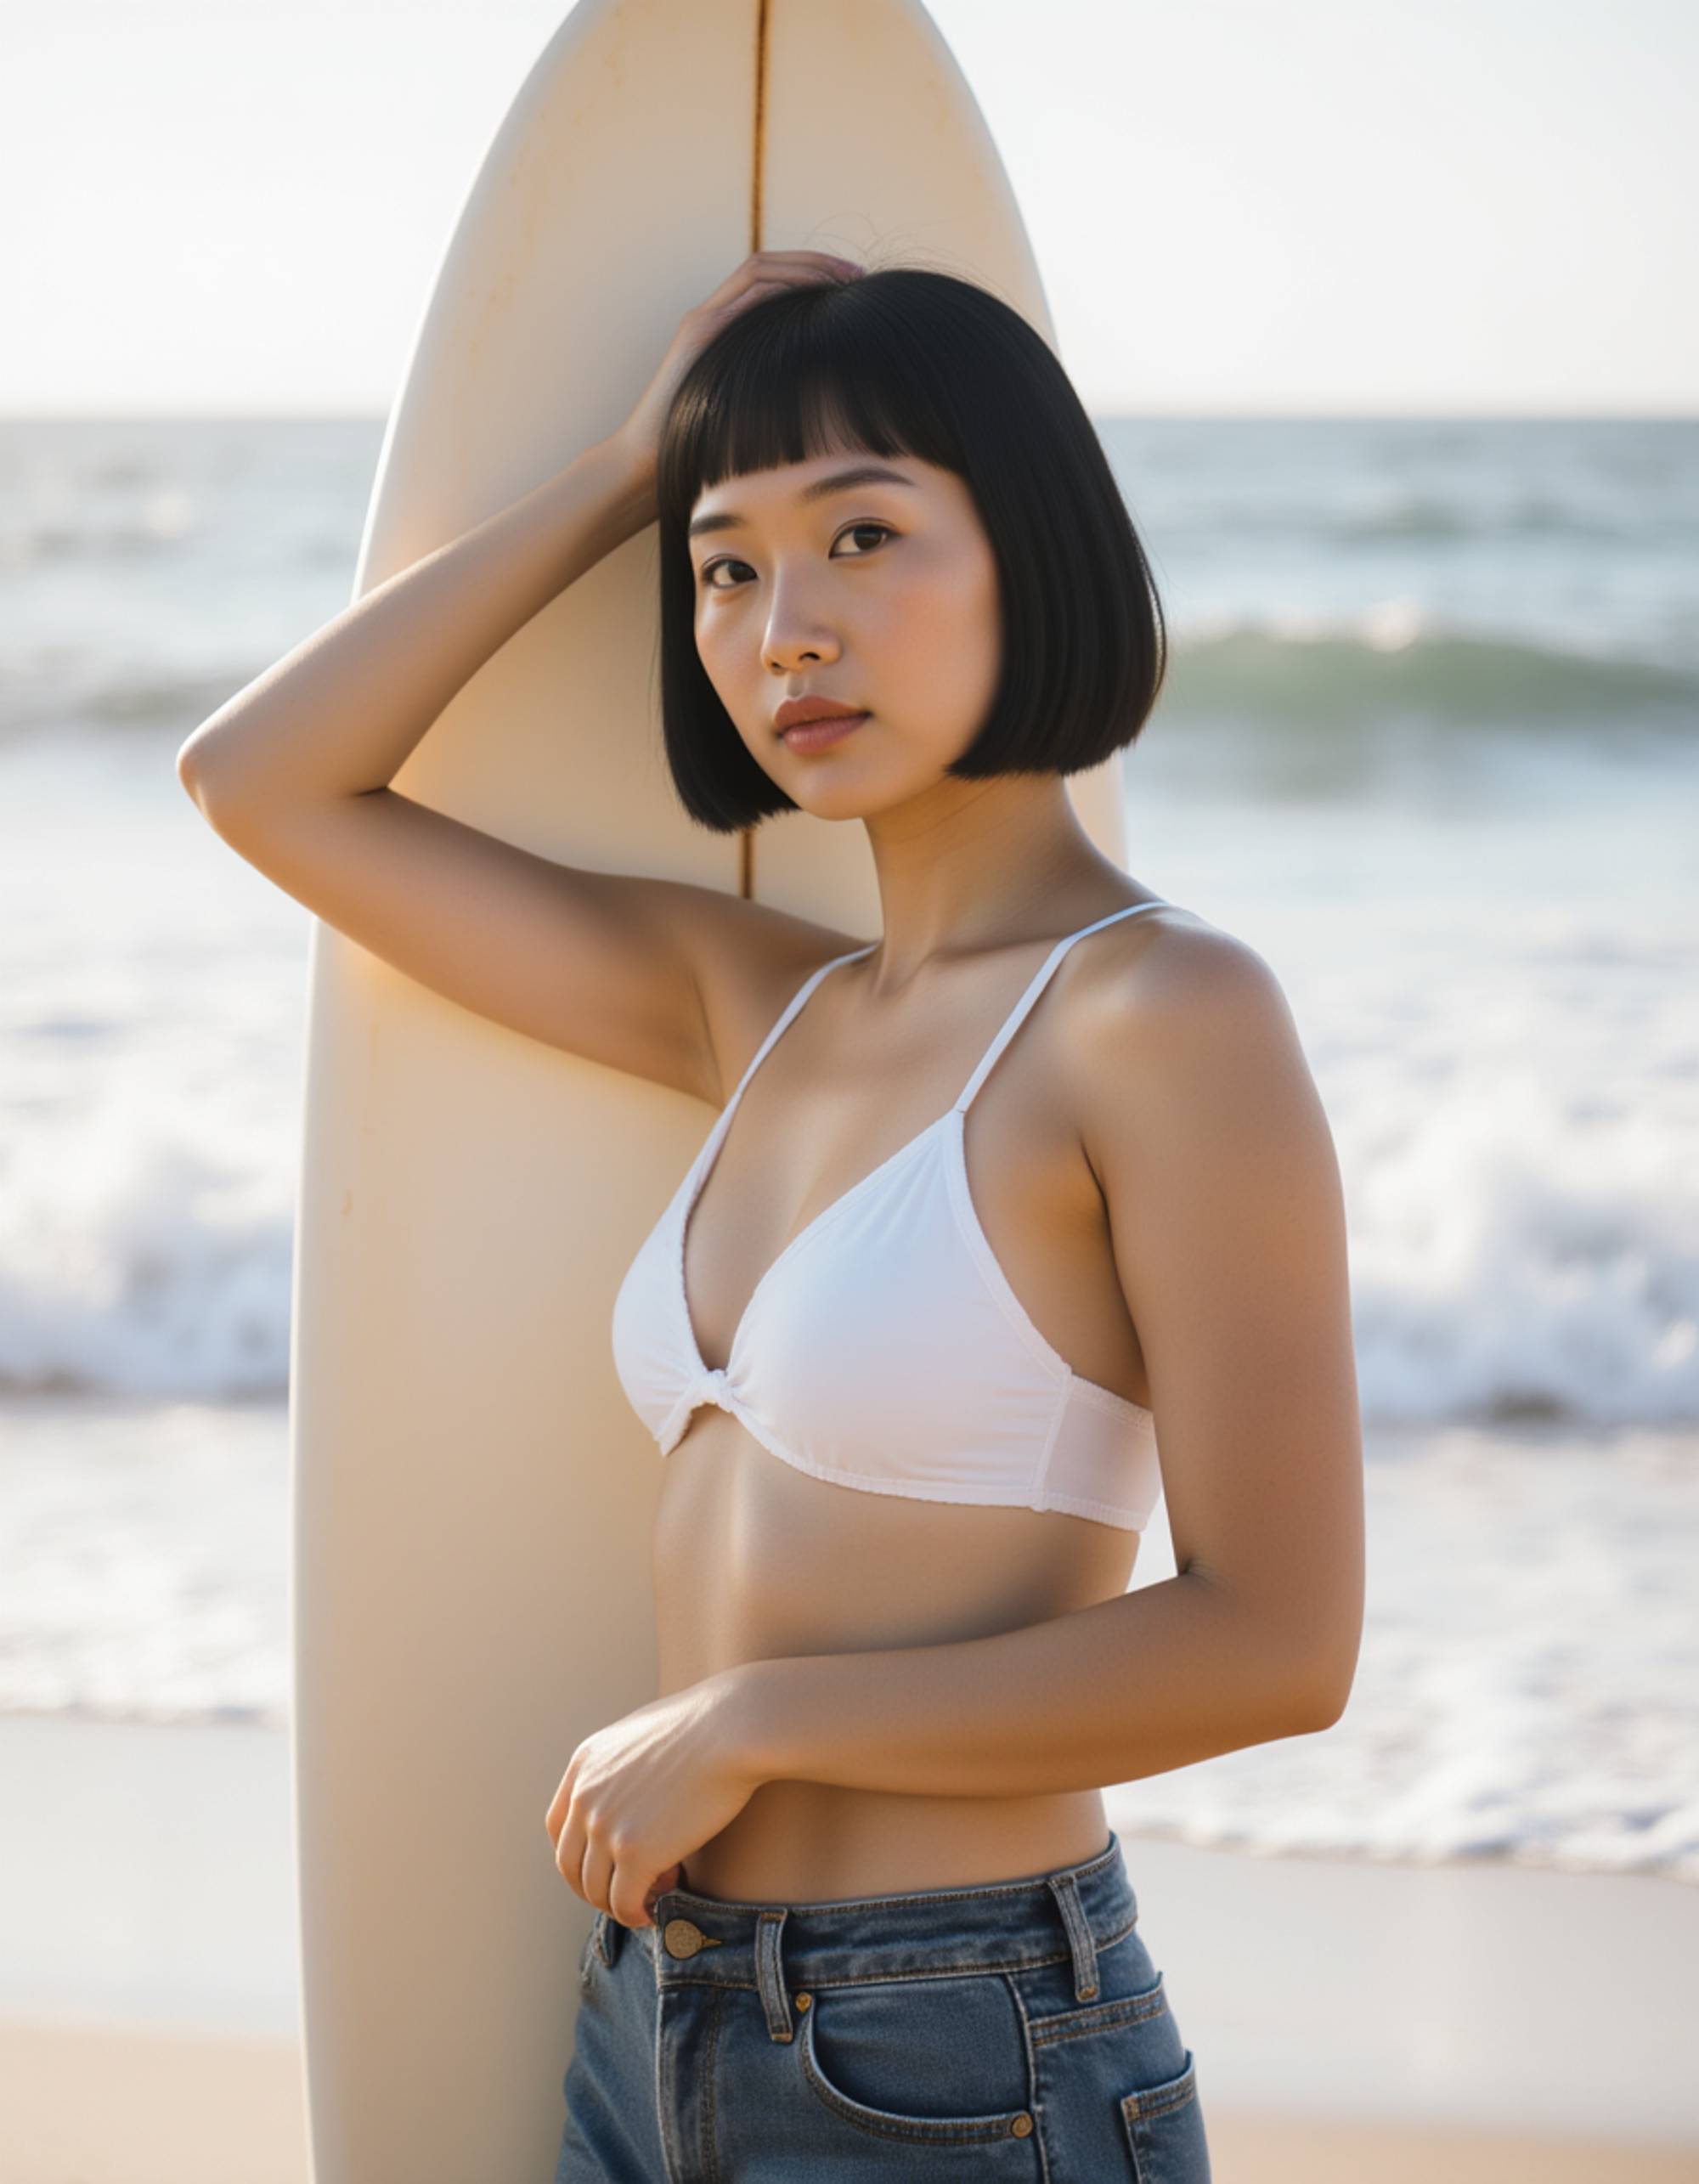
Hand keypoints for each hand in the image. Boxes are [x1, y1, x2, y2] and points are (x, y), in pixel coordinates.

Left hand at [544, 1669, 760, 1929]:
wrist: (732, 1729)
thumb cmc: (705, 1727)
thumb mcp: (643, 1736)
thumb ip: (623, 1767)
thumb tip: (631, 1800)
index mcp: (584, 1765)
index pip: (557, 1828)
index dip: (577, 1856)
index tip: (603, 1867)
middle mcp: (585, 1796)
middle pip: (570, 1865)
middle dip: (596, 1887)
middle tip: (630, 1891)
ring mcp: (606, 1826)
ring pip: (595, 1890)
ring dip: (620, 1903)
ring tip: (655, 1894)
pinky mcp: (635, 1853)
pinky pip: (624, 1903)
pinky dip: (637, 1914)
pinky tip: (656, 1911)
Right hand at [608, 249, 862, 497]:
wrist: (647, 462)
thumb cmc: (700, 446)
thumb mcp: (748, 406)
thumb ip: (774, 383)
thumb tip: (825, 387)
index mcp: (724, 328)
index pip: (770, 281)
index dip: (811, 274)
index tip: (851, 285)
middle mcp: (712, 314)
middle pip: (767, 265)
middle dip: (815, 262)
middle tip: (856, 272)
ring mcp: (703, 319)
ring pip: (758, 270)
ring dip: (805, 267)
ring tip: (844, 277)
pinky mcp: (700, 331)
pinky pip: (747, 295)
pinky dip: (784, 287)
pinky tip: (816, 295)